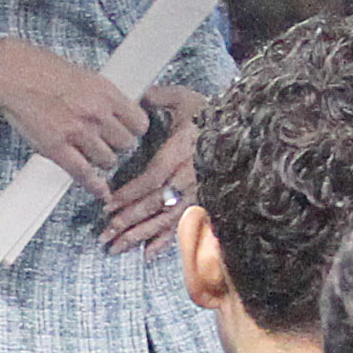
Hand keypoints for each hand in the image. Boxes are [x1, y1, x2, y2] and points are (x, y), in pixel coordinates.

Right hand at [0, 31, 148, 189]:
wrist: (12, 74)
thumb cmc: (42, 70)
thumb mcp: (85, 76)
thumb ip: (104, 96)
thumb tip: (120, 111)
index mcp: (105, 92)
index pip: (139, 122)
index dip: (134, 130)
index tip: (129, 132)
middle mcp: (95, 113)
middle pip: (126, 144)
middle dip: (119, 145)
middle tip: (109, 143)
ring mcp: (77, 133)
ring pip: (108, 161)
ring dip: (103, 161)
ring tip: (93, 154)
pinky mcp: (57, 149)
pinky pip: (84, 175)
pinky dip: (94, 186)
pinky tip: (99, 190)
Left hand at [98, 85, 201, 251]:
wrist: (248, 131)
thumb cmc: (214, 115)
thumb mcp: (186, 99)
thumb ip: (160, 97)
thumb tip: (139, 97)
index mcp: (182, 153)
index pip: (153, 178)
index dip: (130, 193)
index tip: (108, 204)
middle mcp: (190, 178)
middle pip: (155, 205)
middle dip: (127, 222)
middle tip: (104, 235)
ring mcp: (198, 194)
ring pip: (165, 220)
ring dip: (139, 236)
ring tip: (116, 248)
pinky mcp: (203, 203)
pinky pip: (183, 226)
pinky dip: (165, 242)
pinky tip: (147, 255)